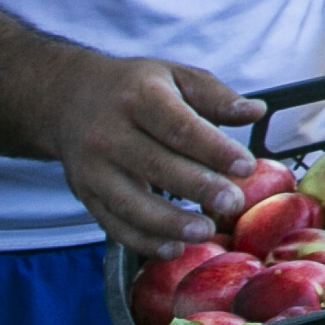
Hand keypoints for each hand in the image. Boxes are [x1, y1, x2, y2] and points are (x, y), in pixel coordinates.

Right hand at [50, 53, 264, 254]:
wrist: (69, 98)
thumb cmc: (135, 89)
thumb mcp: (176, 76)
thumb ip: (216, 96)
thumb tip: (255, 112)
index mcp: (138, 97)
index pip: (179, 128)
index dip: (214, 150)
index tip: (246, 166)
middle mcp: (109, 133)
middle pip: (156, 166)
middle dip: (198, 188)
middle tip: (232, 204)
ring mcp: (93, 168)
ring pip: (131, 203)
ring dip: (170, 223)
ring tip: (205, 232)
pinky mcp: (85, 194)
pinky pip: (113, 224)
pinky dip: (143, 241)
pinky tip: (173, 248)